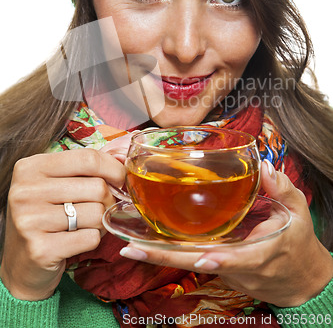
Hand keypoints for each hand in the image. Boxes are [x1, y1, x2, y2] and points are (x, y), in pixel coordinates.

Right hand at [0, 149, 124, 300]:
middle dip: (108, 200)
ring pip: (97, 213)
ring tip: (84, 226)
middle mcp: (26, 191)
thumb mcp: (56, 182)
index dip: (113, 169)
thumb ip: (84, 168)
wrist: (22, 264)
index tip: (119, 180)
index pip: (88, 158)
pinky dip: (92, 240)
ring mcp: (30, 221)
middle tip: (98, 209)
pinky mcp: (40, 250)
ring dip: (100, 222)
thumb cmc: (47, 215)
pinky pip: (91, 238)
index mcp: (31, 167)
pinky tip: (76, 241)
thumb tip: (121, 158)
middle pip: (98, 187)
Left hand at [119, 161, 332, 306]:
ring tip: (129, 242)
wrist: (300, 279)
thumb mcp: (298, 211)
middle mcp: (237, 267)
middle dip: (163, 258)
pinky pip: (190, 258)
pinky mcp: (217, 268)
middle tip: (131, 247)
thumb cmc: (298, 242)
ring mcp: (224, 270)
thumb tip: (262, 165)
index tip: (202, 257)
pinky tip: (143, 239)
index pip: (239, 259)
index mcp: (261, 253)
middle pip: (196, 263)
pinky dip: (167, 251)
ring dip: (159, 255)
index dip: (220, 259)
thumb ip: (281, 187)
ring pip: (188, 262)